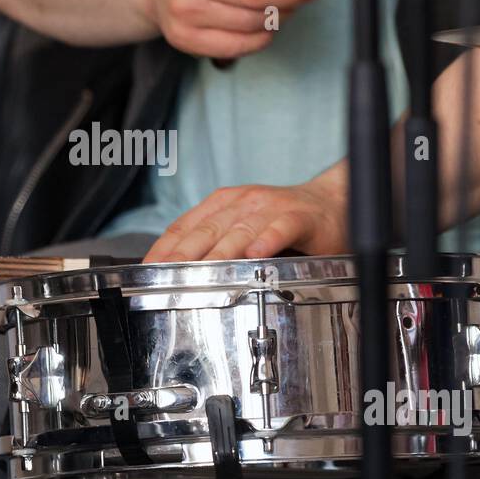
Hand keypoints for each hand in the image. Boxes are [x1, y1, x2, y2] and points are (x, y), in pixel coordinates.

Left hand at [143, 173, 347, 263]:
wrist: (333, 202)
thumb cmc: (283, 220)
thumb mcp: (242, 226)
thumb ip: (214, 243)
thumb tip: (177, 270)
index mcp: (223, 205)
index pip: (185, 226)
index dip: (164, 248)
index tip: (146, 270)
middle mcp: (243, 203)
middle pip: (206, 230)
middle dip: (182, 255)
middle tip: (165, 276)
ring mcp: (271, 208)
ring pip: (239, 231)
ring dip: (220, 252)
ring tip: (204, 272)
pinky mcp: (299, 218)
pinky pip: (280, 229)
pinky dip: (267, 240)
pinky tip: (256, 254)